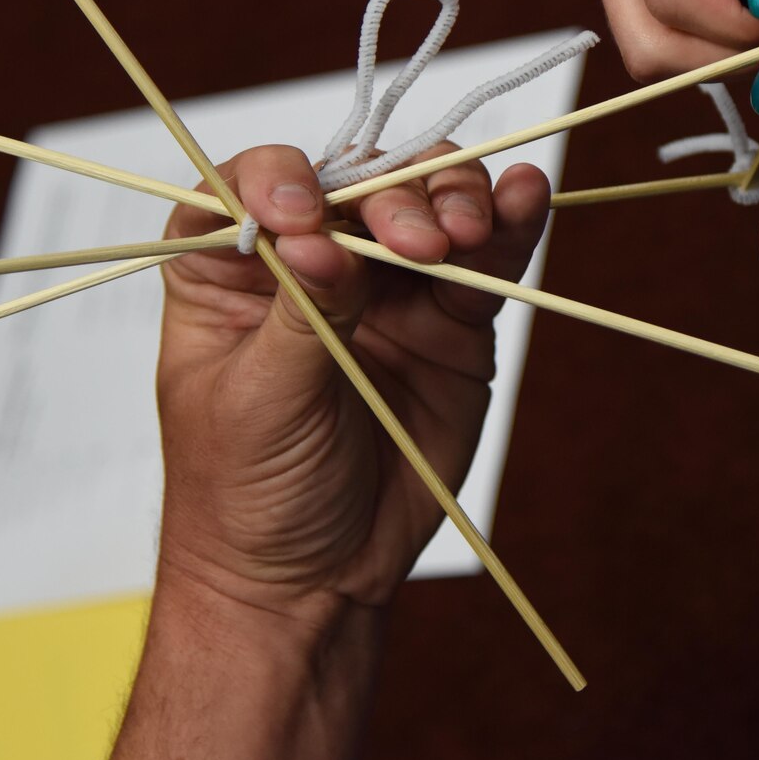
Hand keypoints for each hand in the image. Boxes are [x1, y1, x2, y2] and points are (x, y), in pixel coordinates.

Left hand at [154, 144, 550, 620]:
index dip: (281, 176)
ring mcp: (387, 287)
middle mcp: (314, 260)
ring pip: (427, 204)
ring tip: (464, 232)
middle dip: (390, 195)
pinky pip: (485, 260)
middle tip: (412, 243)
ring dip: (452, 198)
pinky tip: (527, 194)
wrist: (312, 583)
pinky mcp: (451, 323)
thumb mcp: (257, 401)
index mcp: (231, 269)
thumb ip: (303, 314)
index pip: (252, 184)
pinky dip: (510, 222)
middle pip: (357, 181)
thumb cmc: (248, 493)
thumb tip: (325, 237)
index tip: (303, 211)